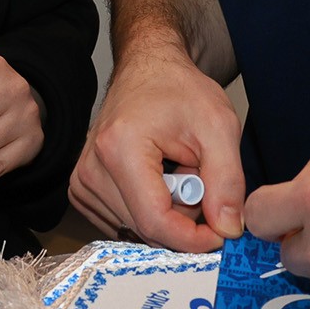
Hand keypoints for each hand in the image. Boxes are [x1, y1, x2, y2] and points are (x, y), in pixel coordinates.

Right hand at [69, 41, 244, 251]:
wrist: (148, 70)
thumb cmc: (179, 90)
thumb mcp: (219, 126)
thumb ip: (227, 181)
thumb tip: (227, 229)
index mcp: (120, 149)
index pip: (155, 222)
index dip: (194, 238)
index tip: (222, 233)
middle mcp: (92, 169)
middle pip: (146, 229)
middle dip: (184, 216)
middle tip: (199, 176)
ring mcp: (82, 181)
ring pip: (136, 230)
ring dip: (168, 213)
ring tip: (177, 171)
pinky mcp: (83, 189)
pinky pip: (124, 223)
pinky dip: (150, 210)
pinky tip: (158, 180)